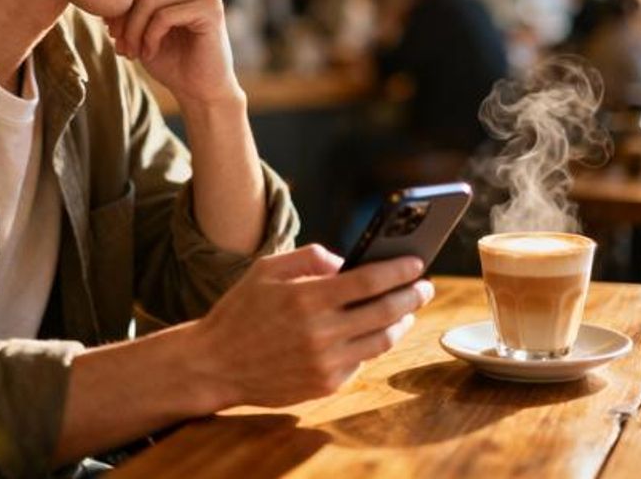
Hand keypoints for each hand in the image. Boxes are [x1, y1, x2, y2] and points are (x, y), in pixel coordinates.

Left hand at [105, 0, 240, 105]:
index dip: (120, 3)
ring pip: (150, 0)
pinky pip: (164, 16)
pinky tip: (149, 53)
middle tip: (119, 45)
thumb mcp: (142, 29)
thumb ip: (129, 5)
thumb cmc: (172, 60)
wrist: (200, 91)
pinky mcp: (211, 10)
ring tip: (132, 52)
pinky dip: (149, 37)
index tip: (111, 32)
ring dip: (134, 31)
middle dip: (124, 18)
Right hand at [193, 244, 433, 408]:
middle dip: (412, 296)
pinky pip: (362, 362)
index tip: (417, 263)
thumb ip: (309, 257)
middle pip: (385, 312)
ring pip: (381, 341)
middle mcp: (321, 333)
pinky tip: (375, 330)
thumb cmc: (241, 309)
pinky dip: (374, 343)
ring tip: (407, 308)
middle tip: (424, 286)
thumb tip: (346, 262)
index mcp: (307, 298)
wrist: (216, 363)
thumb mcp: (267, 268)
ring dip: (402, 322)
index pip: (369, 282)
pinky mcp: (325, 384)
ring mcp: (325, 363)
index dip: (398, 270)